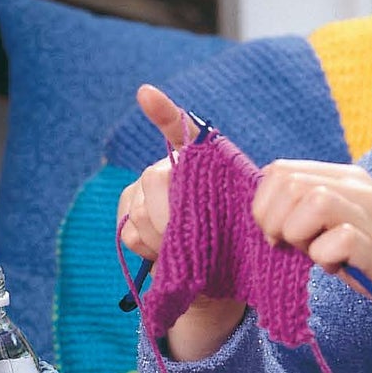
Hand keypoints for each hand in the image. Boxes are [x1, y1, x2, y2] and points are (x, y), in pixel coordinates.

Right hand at [116, 84, 244, 362]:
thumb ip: (229, 198)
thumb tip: (224, 176)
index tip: (145, 93)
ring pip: (139, 210)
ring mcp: (142, 193)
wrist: (218, 279)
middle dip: (169, 213)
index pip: (176, 127)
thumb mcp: (243, 217)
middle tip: (189, 236)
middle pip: (154, 178)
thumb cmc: (234, 241)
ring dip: (161, 237)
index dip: (162, 110)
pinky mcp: (128, 219)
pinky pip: (129, 230)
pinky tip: (162, 253)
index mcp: (196, 163)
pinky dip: (147, 247)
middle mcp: (165, 170)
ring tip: (182, 250)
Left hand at [250, 159, 371, 372]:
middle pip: (289, 182)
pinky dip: (325, 258)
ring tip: (314, 254)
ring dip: (299, 234)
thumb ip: (308, 214)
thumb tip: (264, 215)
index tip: (276, 235)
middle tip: (288, 247)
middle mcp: (358, 188)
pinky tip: (337, 268)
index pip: (280, 171)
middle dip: (274, 220)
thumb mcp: (340, 227)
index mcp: (345, 178)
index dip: (264, 204)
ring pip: (313, 200)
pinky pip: (339, 240)